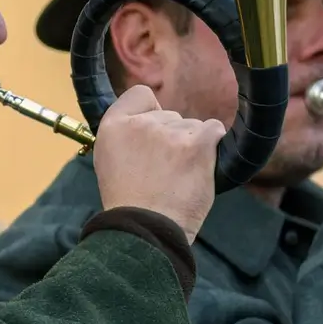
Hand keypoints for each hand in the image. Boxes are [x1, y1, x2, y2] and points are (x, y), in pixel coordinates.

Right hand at [91, 84, 225, 241]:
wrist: (147, 230)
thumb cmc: (130, 202)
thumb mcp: (109, 161)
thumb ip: (126, 134)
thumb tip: (152, 118)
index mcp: (112, 126)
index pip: (140, 94)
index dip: (149, 113)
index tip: (150, 136)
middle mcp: (140, 124)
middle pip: (169, 114)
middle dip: (171, 138)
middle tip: (162, 171)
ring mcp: (169, 133)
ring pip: (192, 126)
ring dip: (191, 147)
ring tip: (177, 177)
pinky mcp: (196, 144)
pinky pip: (213, 129)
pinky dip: (212, 145)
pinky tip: (199, 165)